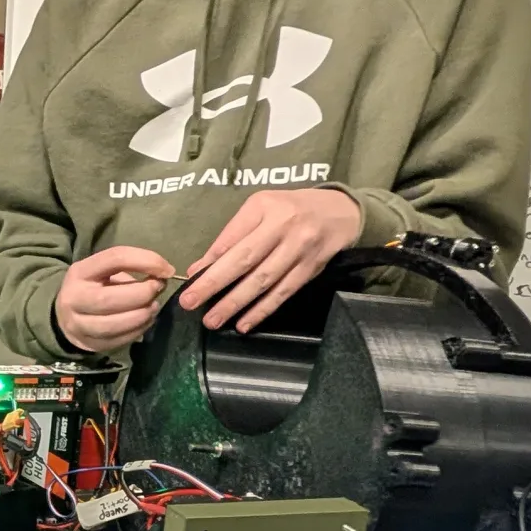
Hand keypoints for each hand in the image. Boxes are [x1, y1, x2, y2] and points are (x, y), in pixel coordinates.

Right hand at [52, 245, 179, 352]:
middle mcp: (74, 298)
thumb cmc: (94, 288)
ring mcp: (78, 324)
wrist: (65, 316)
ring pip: (113, 324)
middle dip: (142, 294)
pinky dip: (138, 330)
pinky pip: (117, 341)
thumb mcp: (105, 271)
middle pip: (110, 298)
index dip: (146, 261)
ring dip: (141, 316)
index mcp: (80, 272)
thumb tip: (163, 276)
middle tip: (158, 290)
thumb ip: (131, 270)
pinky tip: (145, 321)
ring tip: (152, 308)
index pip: (114, 259)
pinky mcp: (89, 344)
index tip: (167, 270)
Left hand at [180, 188, 363, 333]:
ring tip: (213, 320)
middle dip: (215, 284)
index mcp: (264, 207)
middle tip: (190, 303)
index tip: (189, 282)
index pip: (232, 238)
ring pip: (264, 281)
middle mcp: (283, 226)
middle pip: (245, 259)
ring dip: (236, 303)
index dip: (210, 262)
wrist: (341, 212)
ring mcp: (300, 249)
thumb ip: (232, 236)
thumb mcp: (261, 208)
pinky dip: (262, 310)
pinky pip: (283, 293)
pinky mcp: (312, 269)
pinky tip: (244, 323)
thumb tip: (200, 268)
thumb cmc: (291, 209)